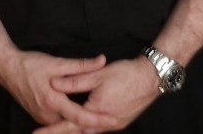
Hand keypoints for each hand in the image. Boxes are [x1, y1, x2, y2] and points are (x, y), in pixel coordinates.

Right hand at [1, 51, 117, 129]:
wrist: (7, 68)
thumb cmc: (30, 64)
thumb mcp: (57, 62)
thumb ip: (81, 65)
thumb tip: (101, 61)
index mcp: (53, 102)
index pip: (80, 117)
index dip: (99, 119)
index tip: (114, 120)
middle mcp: (47, 114)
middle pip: (74, 125)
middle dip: (94, 124)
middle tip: (114, 119)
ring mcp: (42, 116)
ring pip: (66, 123)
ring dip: (82, 122)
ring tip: (102, 118)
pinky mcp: (39, 114)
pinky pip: (58, 120)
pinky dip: (70, 119)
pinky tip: (82, 114)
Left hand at [39, 56, 159, 131]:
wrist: (151, 79)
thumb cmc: (126, 75)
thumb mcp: (98, 74)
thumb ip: (75, 80)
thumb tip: (54, 84)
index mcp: (96, 112)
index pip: (68, 124)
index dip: (51, 130)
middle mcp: (104, 124)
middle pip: (76, 132)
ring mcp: (113, 125)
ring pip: (87, 132)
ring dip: (71, 132)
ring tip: (55, 133)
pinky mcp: (119, 122)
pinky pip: (97, 130)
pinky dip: (85, 129)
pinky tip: (80, 128)